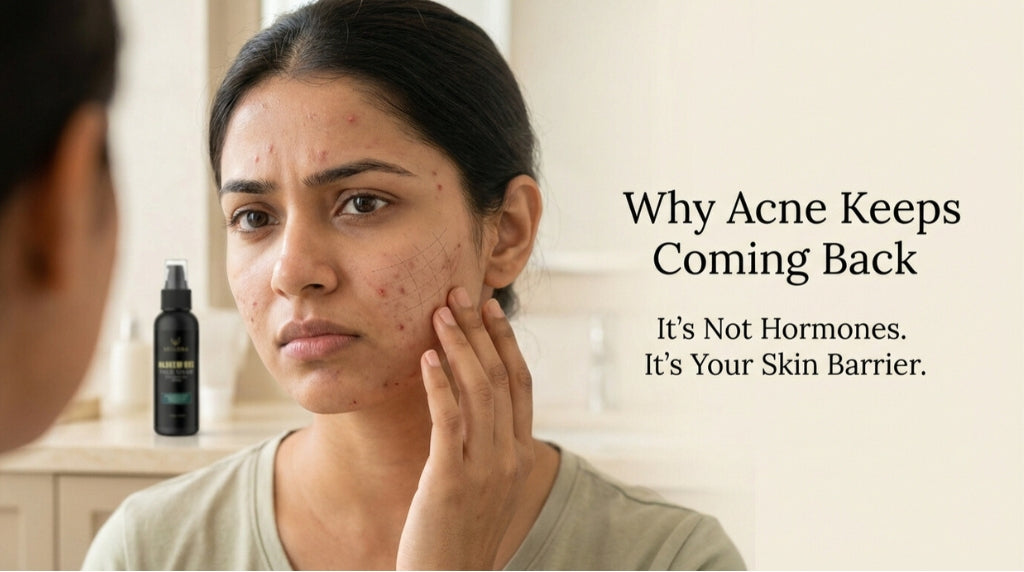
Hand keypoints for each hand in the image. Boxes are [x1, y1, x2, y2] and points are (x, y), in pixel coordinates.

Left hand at [396, 286, 534, 569]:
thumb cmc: (457, 536)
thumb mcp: (482, 488)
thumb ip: (484, 449)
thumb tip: (470, 411)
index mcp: (519, 455)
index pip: (520, 384)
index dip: (505, 342)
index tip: (491, 308)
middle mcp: (509, 457)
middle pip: (501, 377)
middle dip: (481, 330)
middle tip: (462, 292)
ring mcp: (485, 469)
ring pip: (479, 390)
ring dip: (460, 345)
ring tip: (441, 311)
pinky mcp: (453, 480)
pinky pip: (450, 420)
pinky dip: (440, 384)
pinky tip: (427, 357)